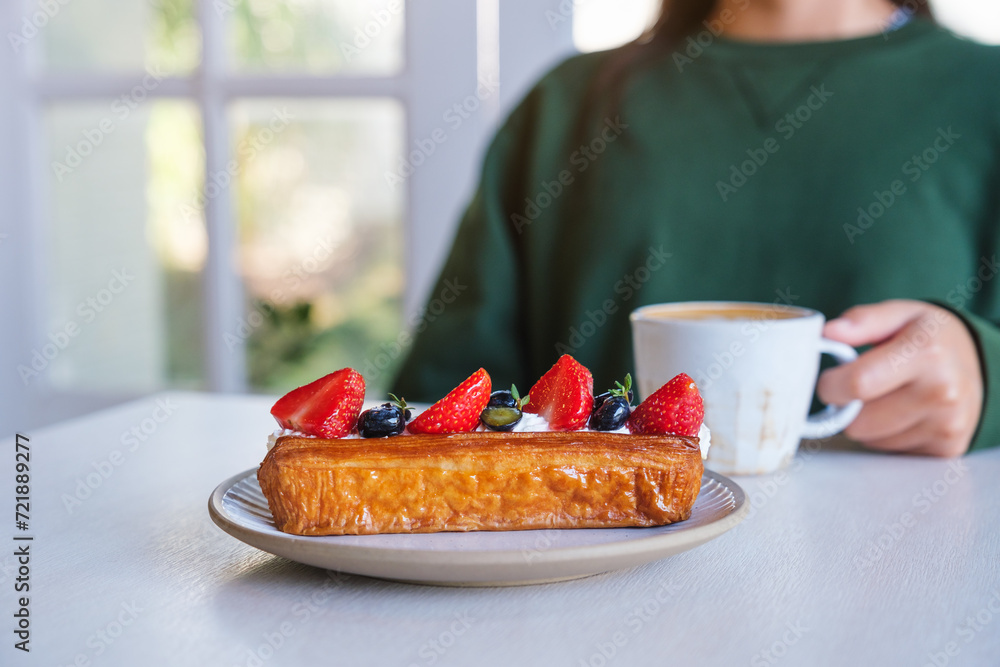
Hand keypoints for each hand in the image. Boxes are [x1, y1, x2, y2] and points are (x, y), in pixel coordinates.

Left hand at [816, 300, 981, 457]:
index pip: (857, 383)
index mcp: (926, 354)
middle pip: (859, 422)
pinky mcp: (947, 448)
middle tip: (860, 388)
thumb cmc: (929, 337)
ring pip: (870, 440)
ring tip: (886, 397)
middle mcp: (942, 393)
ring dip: (867, 423)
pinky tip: (902, 413)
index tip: (830, 380)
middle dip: (847, 407)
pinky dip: (886, 435)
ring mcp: (947, 424)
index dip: (830, 385)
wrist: (977, 362)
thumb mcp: (899, 314)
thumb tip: (829, 332)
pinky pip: (890, 451)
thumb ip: (862, 320)